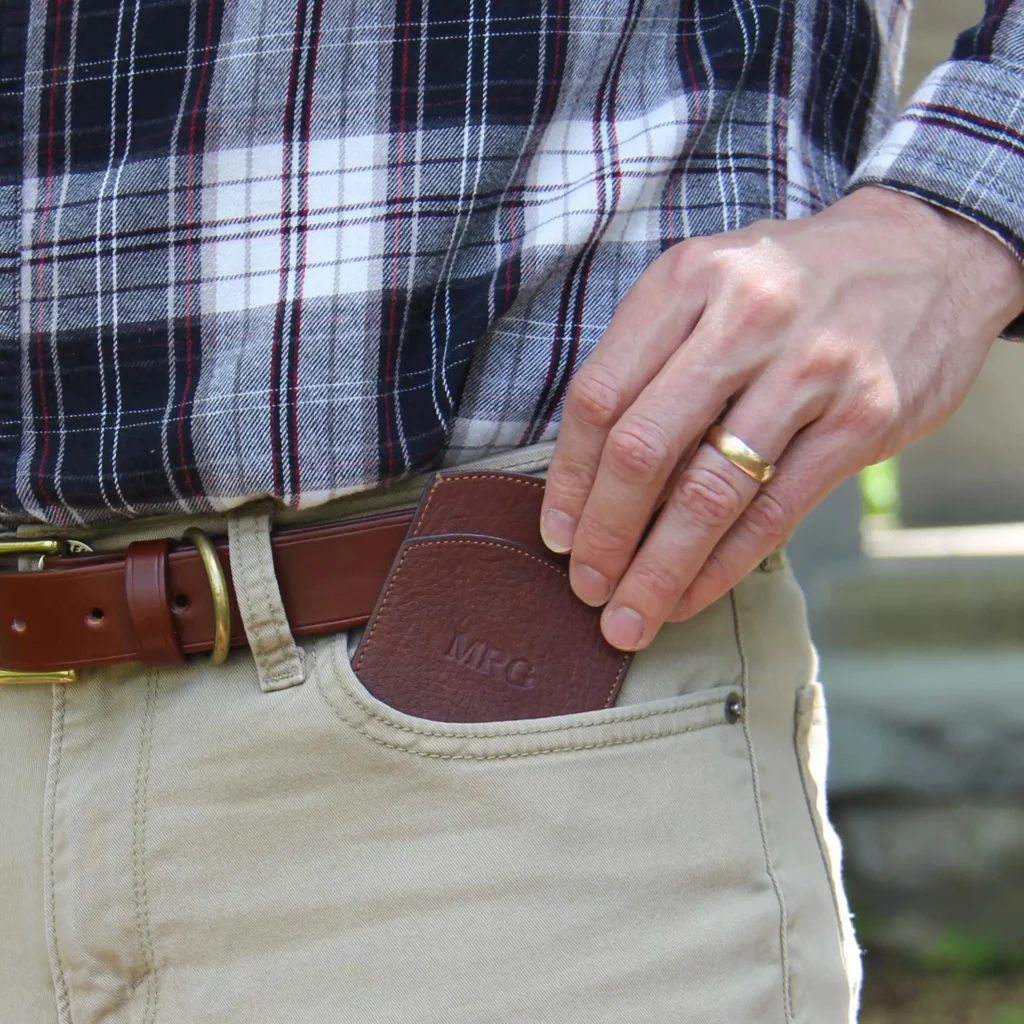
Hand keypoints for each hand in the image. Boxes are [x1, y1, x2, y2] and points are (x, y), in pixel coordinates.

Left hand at [540, 186, 1023, 651]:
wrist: (928, 252)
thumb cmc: (794, 283)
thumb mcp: (712, 285)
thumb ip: (653, 360)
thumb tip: (591, 478)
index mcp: (688, 280)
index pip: (601, 397)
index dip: (569, 479)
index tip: (556, 535)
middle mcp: (745, 319)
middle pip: (643, 450)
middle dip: (604, 535)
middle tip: (586, 587)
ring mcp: (811, 368)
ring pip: (708, 493)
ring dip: (657, 570)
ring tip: (628, 617)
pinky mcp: (864, 417)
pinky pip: (774, 513)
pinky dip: (722, 566)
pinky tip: (690, 597)